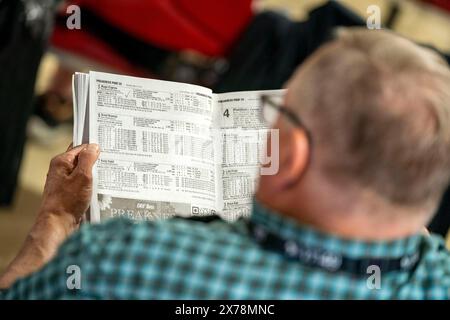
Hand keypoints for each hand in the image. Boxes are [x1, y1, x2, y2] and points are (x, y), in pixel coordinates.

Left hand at [0, 143, 99, 288]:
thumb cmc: (67, 201)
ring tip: (109, 178)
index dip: (94, 148)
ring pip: (85, 174)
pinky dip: (94, 187)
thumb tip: (93, 146)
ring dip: (96, 176)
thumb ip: (88, 159)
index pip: (81, 147)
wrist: (58, 224)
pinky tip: (102, 190)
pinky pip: (85, 185)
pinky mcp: (71, 194)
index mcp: (61, 162)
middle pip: (83, 161)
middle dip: (97, 163)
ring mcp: (66, 183)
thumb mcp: (82, 176)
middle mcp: (62, 171)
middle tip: (112, 164)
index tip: (108, 150)